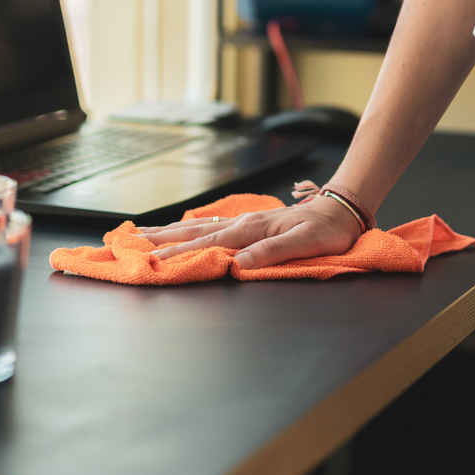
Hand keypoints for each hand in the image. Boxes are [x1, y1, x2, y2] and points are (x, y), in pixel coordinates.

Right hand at [137, 196, 363, 269]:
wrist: (342, 210)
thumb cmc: (328, 230)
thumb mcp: (306, 244)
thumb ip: (272, 253)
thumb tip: (239, 264)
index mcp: (251, 230)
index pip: (207, 244)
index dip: (178, 252)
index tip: (151, 259)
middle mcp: (243, 224)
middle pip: (194, 231)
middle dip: (161, 237)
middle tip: (131, 240)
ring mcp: (246, 222)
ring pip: (200, 227)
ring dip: (170, 230)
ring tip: (144, 233)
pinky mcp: (251, 224)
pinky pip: (213, 227)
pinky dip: (191, 228)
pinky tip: (182, 229)